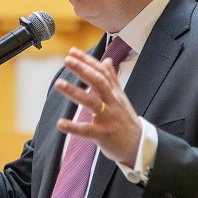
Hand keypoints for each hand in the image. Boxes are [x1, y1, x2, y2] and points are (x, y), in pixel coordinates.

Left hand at [54, 47, 141, 166]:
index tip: (72, 52)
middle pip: (98, 82)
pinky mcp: (103, 134)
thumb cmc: (126, 120)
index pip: (101, 72)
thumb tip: (107, 60)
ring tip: (59, 84)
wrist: (139, 145)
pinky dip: (74, 127)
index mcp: (114, 93)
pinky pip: (87, 130)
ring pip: (92, 102)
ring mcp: (108, 118)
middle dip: (83, 69)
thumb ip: (112, 79)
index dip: (87, 61)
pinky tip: (60, 123)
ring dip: (75, 92)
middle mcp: (112, 102)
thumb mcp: (121, 97)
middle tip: (67, 60)